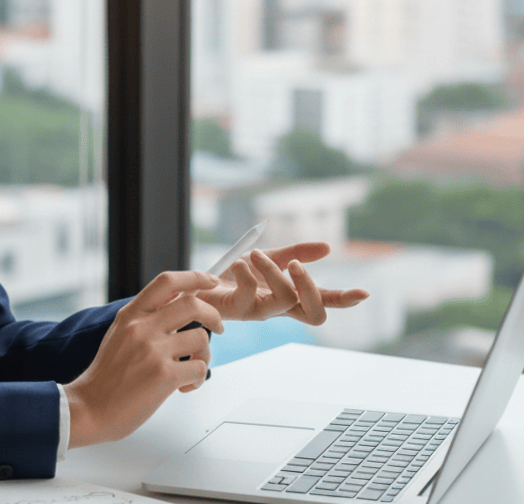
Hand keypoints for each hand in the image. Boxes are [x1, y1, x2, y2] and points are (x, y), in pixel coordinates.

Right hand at [65, 270, 222, 447]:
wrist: (89, 408)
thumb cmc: (105, 377)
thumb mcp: (119, 335)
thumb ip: (143, 320)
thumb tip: (174, 308)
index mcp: (131, 315)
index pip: (167, 282)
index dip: (195, 278)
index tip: (210, 282)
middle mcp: (142, 327)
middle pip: (192, 304)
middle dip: (213, 316)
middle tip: (218, 327)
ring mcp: (153, 350)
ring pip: (200, 339)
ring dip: (204, 355)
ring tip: (191, 368)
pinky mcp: (164, 375)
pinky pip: (198, 369)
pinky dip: (197, 379)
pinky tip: (184, 387)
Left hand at [199, 242, 368, 324]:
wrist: (197, 283)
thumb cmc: (233, 274)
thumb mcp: (267, 257)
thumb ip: (295, 253)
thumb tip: (328, 247)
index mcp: (289, 296)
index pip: (322, 302)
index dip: (343, 300)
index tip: (363, 293)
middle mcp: (277, 308)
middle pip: (313, 314)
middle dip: (311, 288)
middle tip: (295, 264)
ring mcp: (258, 312)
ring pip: (283, 301)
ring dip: (273, 273)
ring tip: (256, 255)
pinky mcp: (235, 311)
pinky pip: (248, 296)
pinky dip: (246, 275)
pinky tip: (239, 264)